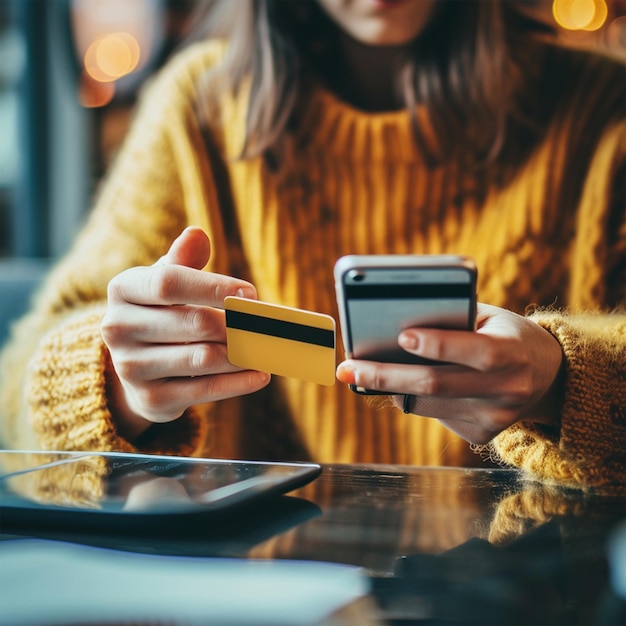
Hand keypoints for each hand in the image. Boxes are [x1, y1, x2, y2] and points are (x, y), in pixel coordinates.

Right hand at [101, 227, 270, 439]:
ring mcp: (131, 368)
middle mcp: (118, 328)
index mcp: (123, 289)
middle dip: (236, 324)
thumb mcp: (164, 282)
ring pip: (203, 358)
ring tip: (265, 347)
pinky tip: (259, 374)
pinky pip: (205, 390)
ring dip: (241, 353)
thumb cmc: (160, 313)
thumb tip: (198, 235)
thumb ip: (182, 261)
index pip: (169, 283)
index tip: (250, 294)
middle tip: (264, 324)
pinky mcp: (150, 400)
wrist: (135, 368)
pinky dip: (238, 382)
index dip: (214, 287)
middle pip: (193, 322)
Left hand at [336, 304, 563, 443]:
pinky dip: (415, 398)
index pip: (474, 352)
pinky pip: (435, 415)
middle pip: (436, 385)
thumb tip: (395, 325)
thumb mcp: (491, 318)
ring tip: (365, 373)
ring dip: (391, 387)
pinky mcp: (482, 434)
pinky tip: (413, 384)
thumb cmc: (506, 335)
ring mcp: (494, 417)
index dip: (437, 345)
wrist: (548, 376)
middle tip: (347, 369)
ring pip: (427, 404)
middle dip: (385, 376)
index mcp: (512, 352)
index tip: (401, 336)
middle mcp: (506, 389)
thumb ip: (453, 320)